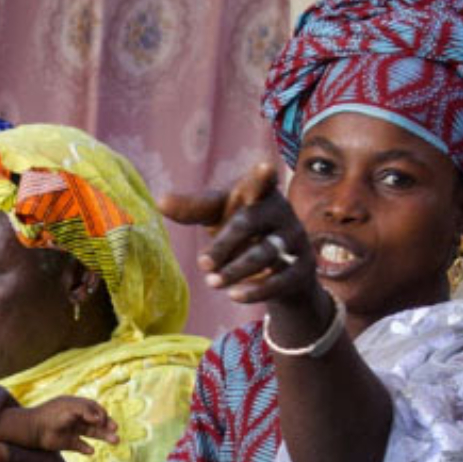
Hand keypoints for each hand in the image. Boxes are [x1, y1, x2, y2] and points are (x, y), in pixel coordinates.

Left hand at [27, 396, 118, 454]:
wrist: (33, 429)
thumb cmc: (52, 414)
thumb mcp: (70, 408)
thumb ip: (86, 411)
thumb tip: (100, 418)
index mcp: (76, 407)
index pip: (94, 408)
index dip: (102, 414)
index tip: (103, 421)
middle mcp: (76, 418)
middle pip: (96, 422)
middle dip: (107, 425)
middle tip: (116, 430)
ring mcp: (73, 430)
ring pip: (92, 434)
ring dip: (104, 437)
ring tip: (116, 441)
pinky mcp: (68, 443)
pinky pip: (81, 446)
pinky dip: (86, 449)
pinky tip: (90, 451)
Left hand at [159, 162, 317, 307]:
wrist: (281, 267)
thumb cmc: (241, 230)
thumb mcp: (218, 215)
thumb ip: (192, 208)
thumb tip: (159, 201)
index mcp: (259, 193)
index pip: (259, 182)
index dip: (261, 177)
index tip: (265, 166)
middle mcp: (281, 211)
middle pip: (249, 223)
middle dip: (225, 244)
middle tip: (201, 264)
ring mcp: (295, 238)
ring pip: (265, 253)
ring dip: (236, 270)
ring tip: (212, 282)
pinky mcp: (303, 267)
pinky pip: (280, 280)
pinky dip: (256, 290)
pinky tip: (234, 295)